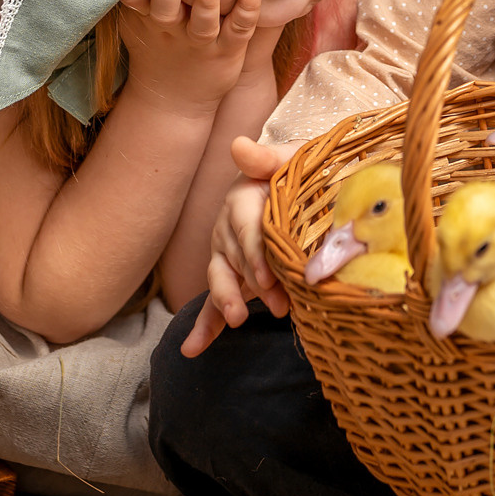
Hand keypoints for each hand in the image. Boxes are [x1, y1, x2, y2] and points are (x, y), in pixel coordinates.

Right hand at [119, 0, 262, 116]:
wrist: (172, 99)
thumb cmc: (155, 45)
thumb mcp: (136, 19)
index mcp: (145, 17)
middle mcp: (170, 28)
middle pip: (166, 4)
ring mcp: (200, 40)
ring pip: (204, 19)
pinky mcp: (227, 50)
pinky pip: (239, 28)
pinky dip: (248, 7)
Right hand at [180, 133, 293, 354]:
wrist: (302, 188)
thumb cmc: (299, 174)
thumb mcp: (290, 160)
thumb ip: (267, 157)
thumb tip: (238, 145)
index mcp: (242, 199)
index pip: (244, 227)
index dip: (254, 252)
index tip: (269, 276)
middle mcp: (227, 227)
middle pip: (235, 257)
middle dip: (254, 283)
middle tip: (280, 303)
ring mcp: (226, 254)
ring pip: (220, 278)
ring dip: (226, 301)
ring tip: (236, 318)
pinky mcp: (231, 276)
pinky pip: (213, 303)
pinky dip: (203, 327)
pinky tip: (193, 349)